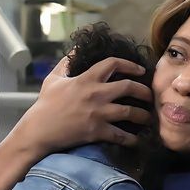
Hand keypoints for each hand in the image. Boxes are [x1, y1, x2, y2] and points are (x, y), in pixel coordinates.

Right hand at [5, 55, 153, 154]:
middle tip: (150, 95)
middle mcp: (96, 94)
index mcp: (86, 79)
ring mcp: (98, 113)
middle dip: (144, 90)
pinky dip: (132, 138)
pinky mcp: (97, 131)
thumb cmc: (45, 105)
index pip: (113, 64)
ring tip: (148, 117)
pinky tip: (138, 139)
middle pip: (129, 87)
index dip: (130, 64)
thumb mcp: (53, 79)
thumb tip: (75, 50)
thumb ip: (66, 63)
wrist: (38, 131)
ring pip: (130, 112)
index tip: (140, 70)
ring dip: (143, 115)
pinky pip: (121, 135)